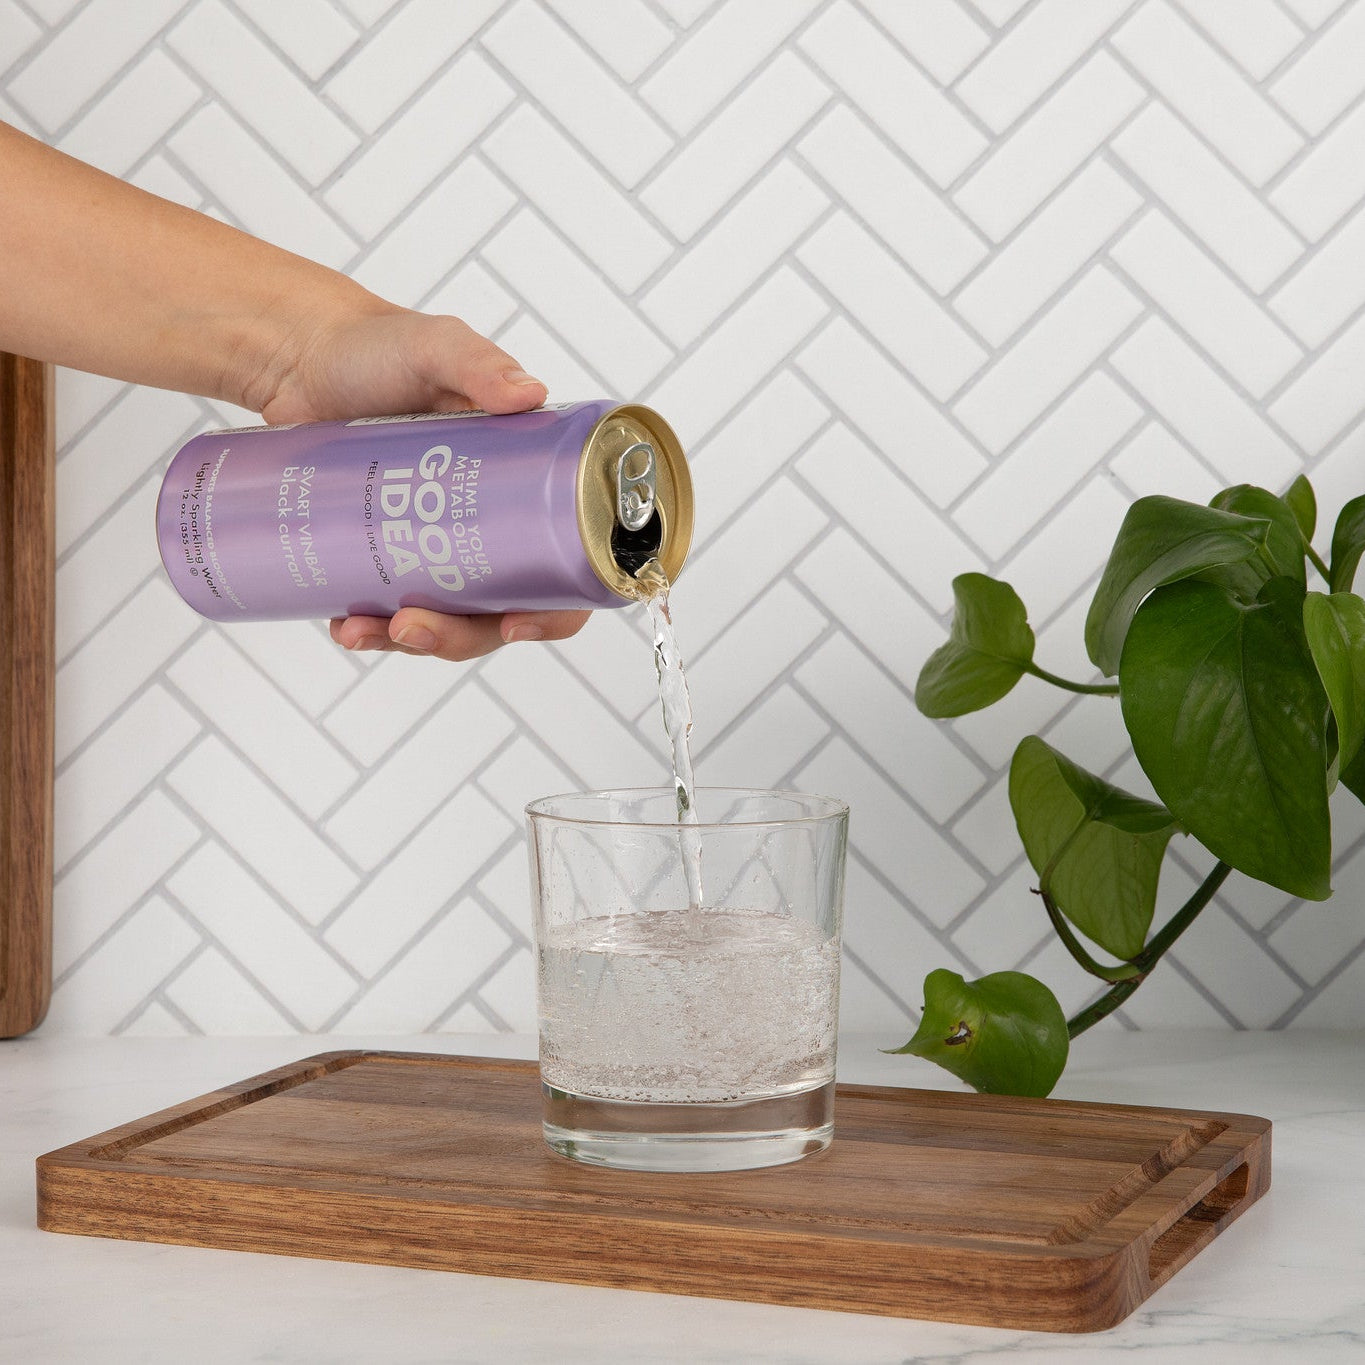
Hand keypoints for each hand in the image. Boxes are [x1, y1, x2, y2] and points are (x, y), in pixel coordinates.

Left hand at [252, 304, 590, 660]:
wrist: (303, 357)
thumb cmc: (381, 346)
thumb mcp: (438, 348)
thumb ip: (479, 365)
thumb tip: (529, 394)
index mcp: (529, 483)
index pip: (565, 565)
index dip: (554, 610)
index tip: (516, 624)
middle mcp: (492, 521)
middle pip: (501, 609)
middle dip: (460, 636)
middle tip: (413, 627)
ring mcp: (438, 542)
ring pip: (447, 619)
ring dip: (411, 640)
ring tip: (360, 631)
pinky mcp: (386, 550)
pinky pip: (391, 608)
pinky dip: (370, 627)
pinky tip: (344, 625)